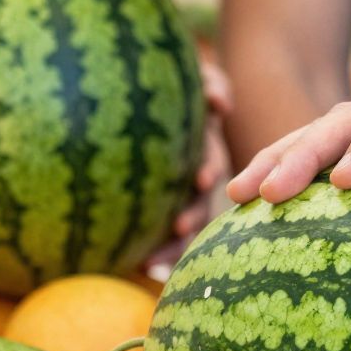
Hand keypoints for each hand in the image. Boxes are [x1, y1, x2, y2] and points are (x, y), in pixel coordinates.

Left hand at [148, 62, 233, 275]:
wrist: (129, 101)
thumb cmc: (159, 88)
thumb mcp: (195, 83)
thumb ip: (210, 84)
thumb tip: (221, 103)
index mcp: (201, 150)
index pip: (208, 161)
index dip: (206, 168)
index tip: (200, 180)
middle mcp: (193, 178)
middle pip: (196, 201)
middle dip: (191, 214)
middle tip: (181, 224)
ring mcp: (178, 201)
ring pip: (181, 228)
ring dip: (172, 244)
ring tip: (152, 262)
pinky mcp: (163, 220)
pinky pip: (162, 242)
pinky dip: (155, 255)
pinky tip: (137, 266)